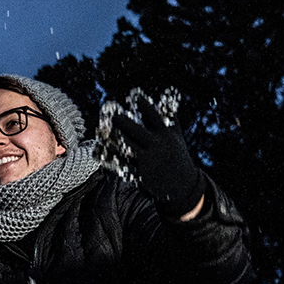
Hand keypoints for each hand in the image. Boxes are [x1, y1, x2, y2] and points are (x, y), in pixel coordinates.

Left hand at [105, 93, 204, 217]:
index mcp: (167, 136)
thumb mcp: (176, 138)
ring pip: (127, 148)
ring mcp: (149, 162)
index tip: (133, 95)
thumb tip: (167, 98)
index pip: (155, 118)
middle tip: (110, 112)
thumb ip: (170, 119)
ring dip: (112, 139)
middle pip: (137, 132)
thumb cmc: (177, 157)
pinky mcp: (141, 175)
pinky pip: (122, 165)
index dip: (144, 106)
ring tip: (100, 130)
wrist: (184, 187)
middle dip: (124, 122)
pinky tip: (99, 150)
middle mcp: (158, 147)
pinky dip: (110, 158)